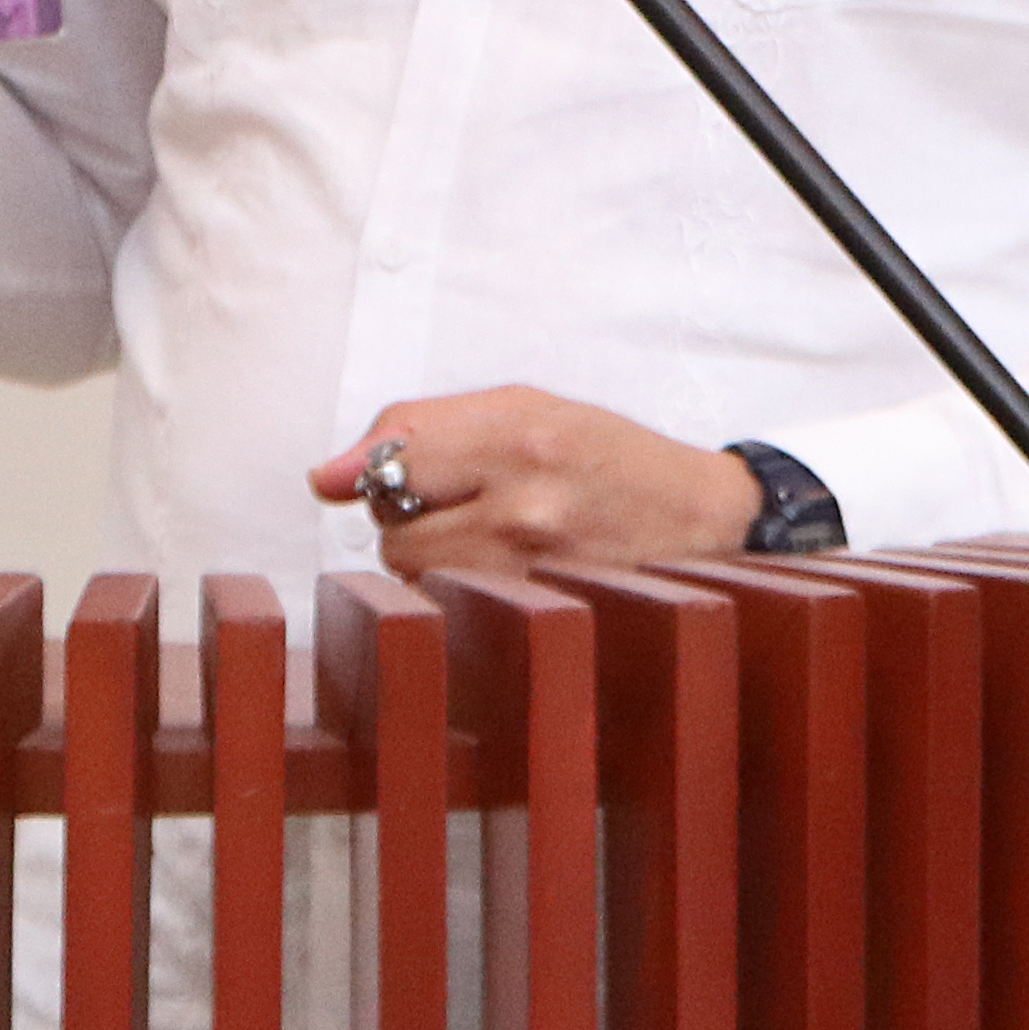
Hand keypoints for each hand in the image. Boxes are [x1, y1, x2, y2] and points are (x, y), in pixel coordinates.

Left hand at [306, 385, 760, 582]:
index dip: (377, 475)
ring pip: (423, 582)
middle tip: (461, 509)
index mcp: (519, 436)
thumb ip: (420, 428)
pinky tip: (509, 580)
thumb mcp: (523, 407)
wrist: (705, 519)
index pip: (393, 462)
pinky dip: (468, 601)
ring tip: (493, 543)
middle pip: (395, 533)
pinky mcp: (548, 622)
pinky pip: (460, 617)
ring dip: (437, 565)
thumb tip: (323, 478)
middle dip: (411, 523)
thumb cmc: (608, 455)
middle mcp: (527, 507)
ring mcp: (539, 575)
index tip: (383, 482)